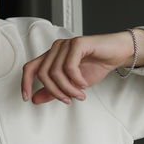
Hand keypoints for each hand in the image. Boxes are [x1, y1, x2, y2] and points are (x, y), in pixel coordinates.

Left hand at [21, 30, 143, 104]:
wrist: (118, 53)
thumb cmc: (96, 65)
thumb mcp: (72, 84)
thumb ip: (53, 91)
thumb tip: (35, 99)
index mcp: (52, 56)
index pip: (30, 68)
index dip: (25, 83)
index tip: (27, 98)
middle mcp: (56, 48)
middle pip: (42, 73)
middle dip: (54, 91)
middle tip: (68, 100)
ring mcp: (66, 44)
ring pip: (55, 72)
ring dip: (67, 88)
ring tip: (79, 94)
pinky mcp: (78, 43)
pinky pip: (69, 66)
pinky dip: (76, 79)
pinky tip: (84, 84)